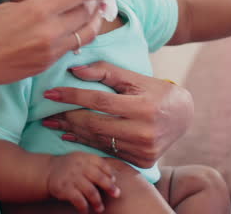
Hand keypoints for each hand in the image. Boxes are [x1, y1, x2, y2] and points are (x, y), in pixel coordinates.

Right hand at [0, 0, 110, 91]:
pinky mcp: (46, 66)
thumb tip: (52, 5)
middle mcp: (49, 31)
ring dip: (94, 21)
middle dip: (98, 1)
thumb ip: (35, 6)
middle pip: (86, 13)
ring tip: (98, 11)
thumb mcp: (7, 8)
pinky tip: (77, 30)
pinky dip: (78, 37)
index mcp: (37, 10)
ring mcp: (49, 51)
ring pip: (85, 34)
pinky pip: (69, 49)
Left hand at [41, 62, 192, 168]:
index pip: (100, 101)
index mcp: (144, 107)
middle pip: (95, 124)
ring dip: (72, 131)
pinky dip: (87, 143)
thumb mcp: (135, 77)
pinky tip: (71, 136)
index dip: (72, 96)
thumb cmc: (155, 92)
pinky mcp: (142, 161)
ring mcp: (144, 150)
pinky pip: (107, 151)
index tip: (50, 93)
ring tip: (53, 124)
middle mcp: (145, 131)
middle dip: (67, 117)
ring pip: (98, 140)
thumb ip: (106, 71)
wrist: (183, 117)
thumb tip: (74, 70)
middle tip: (47, 112)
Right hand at [45, 152, 119, 213]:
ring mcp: (72, 177)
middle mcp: (79, 166)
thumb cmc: (70, 167)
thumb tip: (114, 179)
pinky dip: (83, 207)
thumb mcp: (81, 159)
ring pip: (90, 191)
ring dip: (97, 202)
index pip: (101, 164)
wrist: (48, 170)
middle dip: (109, 187)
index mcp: (85, 158)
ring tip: (100, 209)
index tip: (114, 181)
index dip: (109, 173)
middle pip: (98, 177)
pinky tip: (85, 211)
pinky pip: (78, 200)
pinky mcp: (64, 188)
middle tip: (117, 194)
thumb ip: (95, 166)